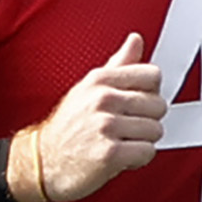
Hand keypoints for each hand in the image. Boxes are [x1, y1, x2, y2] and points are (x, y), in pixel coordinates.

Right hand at [22, 36, 164, 201]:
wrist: (43, 161)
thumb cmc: (68, 126)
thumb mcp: (89, 88)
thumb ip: (118, 65)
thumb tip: (136, 40)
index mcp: (100, 80)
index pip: (152, 75)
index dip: (151, 92)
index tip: (138, 103)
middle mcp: (103, 99)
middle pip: (158, 105)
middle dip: (148, 120)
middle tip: (127, 127)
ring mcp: (106, 126)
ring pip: (155, 130)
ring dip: (142, 141)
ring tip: (121, 142)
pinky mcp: (110, 153)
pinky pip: (147, 152)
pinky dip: (138, 159)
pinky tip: (121, 157)